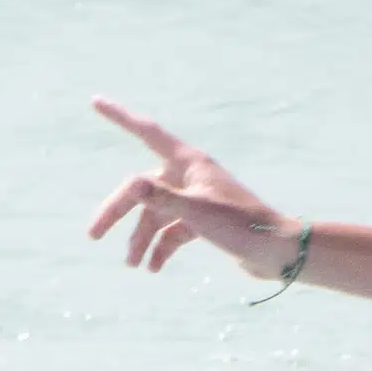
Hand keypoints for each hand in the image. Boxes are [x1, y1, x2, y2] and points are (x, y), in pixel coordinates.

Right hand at [84, 101, 310, 282]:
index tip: (95, 102)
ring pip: (154, 214)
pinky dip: (160, 248)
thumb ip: (163, 199)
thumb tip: (132, 186)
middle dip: (117, 211)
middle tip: (93, 235)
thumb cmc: (242, 226)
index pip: (146, 131)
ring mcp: (195, 199)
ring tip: (133, 265)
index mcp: (189, 162)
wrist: (278, 252)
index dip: (119, 117)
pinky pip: (170, 232)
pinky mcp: (202, 222)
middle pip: (140, 188)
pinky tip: (153, 268)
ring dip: (140, 238)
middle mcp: (190, 176)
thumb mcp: (198, 213)